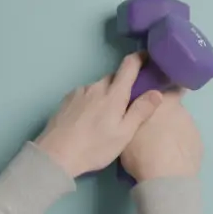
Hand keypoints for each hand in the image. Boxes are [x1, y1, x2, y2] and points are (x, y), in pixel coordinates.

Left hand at [35, 53, 162, 177]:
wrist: (55, 156)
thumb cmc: (94, 147)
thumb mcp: (124, 133)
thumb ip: (141, 110)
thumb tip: (157, 92)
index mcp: (113, 93)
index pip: (129, 65)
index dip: (140, 57)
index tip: (148, 57)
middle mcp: (96, 86)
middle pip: (115, 77)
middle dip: (124, 84)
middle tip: (130, 102)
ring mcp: (79, 91)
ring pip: (100, 86)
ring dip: (108, 94)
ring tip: (108, 115)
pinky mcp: (67, 99)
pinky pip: (86, 93)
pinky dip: (93, 99)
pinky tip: (91, 118)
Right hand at [120, 89, 202, 181]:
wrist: (167, 178)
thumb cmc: (143, 150)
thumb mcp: (128, 129)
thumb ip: (136, 114)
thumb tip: (140, 109)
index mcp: (165, 102)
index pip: (167, 89)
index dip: (161, 94)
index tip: (153, 101)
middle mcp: (182, 110)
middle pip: (173, 109)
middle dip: (165, 116)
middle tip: (152, 129)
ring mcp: (193, 128)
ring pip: (181, 125)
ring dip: (173, 131)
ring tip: (161, 147)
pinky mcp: (200, 145)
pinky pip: (187, 140)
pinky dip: (180, 145)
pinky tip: (171, 157)